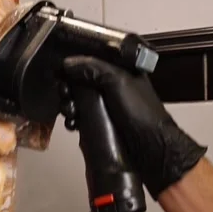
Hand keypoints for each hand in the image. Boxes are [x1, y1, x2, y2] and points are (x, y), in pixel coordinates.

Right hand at [63, 56, 206, 198]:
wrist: (150, 149)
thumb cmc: (141, 113)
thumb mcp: (117, 82)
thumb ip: (93, 69)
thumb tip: (67, 64)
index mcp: (121, 72)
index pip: (92, 62)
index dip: (75, 67)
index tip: (62, 73)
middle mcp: (113, 87)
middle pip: (82, 83)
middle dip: (69, 89)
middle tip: (65, 96)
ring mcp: (108, 107)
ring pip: (80, 101)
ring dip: (70, 106)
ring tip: (70, 112)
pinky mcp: (103, 124)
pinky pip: (83, 118)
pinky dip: (75, 119)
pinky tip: (72, 123)